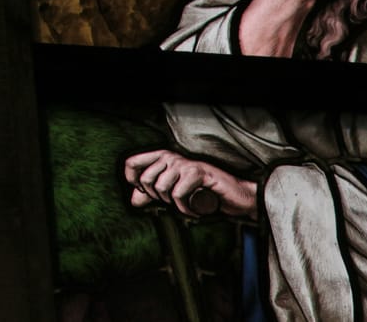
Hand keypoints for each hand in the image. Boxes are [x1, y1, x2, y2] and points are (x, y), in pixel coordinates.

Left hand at [122, 149, 257, 219]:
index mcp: (162, 158)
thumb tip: (133, 200)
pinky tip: (194, 208)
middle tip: (175, 202)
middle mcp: (171, 157)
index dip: (134, 181)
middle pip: (146, 179)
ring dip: (174, 204)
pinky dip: (185, 208)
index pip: (131, 163)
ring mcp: (184, 163)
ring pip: (161, 187)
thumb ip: (152, 196)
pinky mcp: (197, 172)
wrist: (235, 197)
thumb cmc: (203, 194)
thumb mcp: (174, 194)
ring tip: (186, 204)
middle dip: (158, 198)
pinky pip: (178, 194)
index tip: (146, 194)